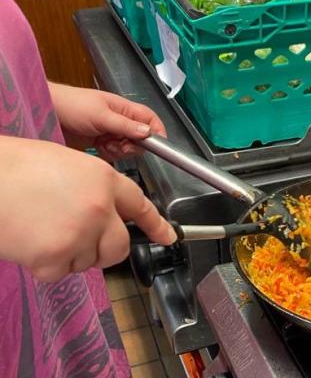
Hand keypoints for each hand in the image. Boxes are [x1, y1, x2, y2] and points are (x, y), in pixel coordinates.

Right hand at [0, 136, 176, 281]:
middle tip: (81, 241)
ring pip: (89, 261)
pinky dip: (46, 265)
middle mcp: (99, 208)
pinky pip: (60, 273)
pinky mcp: (55, 258)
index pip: (139, 205)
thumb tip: (104, 212)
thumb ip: (92, 189)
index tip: (168, 236)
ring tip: (43, 228)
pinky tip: (30, 242)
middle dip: (105, 249)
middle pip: (119, 246)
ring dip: (71, 254)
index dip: (156, 223)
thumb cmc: (15, 167)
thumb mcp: (66, 164)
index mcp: (103, 179)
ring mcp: (79, 234)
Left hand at [48, 82, 166, 160]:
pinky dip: (108, 154)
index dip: (156, 131)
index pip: (149, 119)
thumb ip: (125, 125)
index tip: (156, 145)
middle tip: (120, 144)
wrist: (45, 113)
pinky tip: (98, 149)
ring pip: (127, 148)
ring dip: (119, 150)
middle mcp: (119, 120)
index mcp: (124, 108)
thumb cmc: (71, 105)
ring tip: (104, 144)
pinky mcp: (99, 143)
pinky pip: (113, 153)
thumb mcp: (101, 115)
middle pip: (140, 138)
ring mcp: (109, 132)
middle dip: (132, 145)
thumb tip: (148, 132)